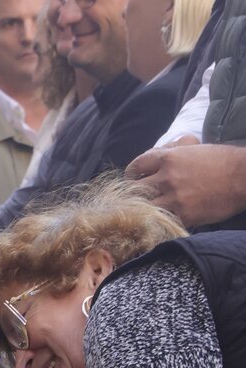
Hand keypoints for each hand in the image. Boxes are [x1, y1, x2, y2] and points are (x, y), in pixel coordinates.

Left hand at [126, 143, 245, 226]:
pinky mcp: (183, 215)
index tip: (134, 179)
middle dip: (135, 193)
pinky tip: (162, 219)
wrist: (243, 177)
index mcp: (168, 158)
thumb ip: (173, 148)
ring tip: (147, 210)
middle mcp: (167, 178)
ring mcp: (174, 198)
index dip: (133, 174)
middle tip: (139, 196)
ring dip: (145, 209)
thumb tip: (156, 152)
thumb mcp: (194, 146)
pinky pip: (161, 220)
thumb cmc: (221, 160)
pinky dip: (159, 220)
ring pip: (145, 207)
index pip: (137, 166)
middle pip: (135, 189)